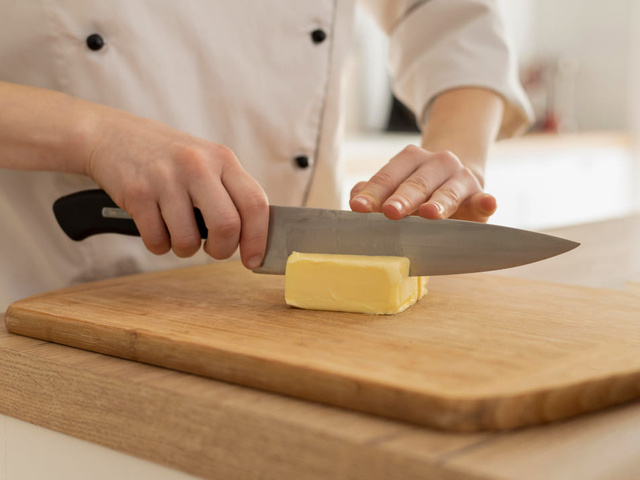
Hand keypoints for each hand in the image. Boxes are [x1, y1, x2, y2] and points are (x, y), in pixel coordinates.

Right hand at [85, 109, 268, 268]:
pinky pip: (157, 240)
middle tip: (213, 250)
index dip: (259, 238)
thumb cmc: (169, 158)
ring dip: (185, 249)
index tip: (254, 259)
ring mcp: (166, 178)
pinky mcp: (137, 193)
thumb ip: (231, 192)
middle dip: (222, 250)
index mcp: (223, 159)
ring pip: (188, 240)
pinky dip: (159, 245)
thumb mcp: (207, 161)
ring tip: (179, 235)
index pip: (255, 203)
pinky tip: (157, 227)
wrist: (113, 135)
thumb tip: (255, 237)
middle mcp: (197, 165)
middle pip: (227, 226)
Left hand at [349, 145, 496, 222]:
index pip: (388, 177)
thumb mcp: (395, 188)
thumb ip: (373, 193)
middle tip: (390, 212)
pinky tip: (487, 204)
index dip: (372, 193)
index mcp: (409, 159)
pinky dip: (485, 202)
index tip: (358, 208)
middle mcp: (436, 163)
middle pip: (416, 183)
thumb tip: (355, 198)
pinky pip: (483, 199)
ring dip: (439, 203)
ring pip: (448, 191)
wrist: (456, 183)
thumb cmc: (417, 191)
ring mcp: (460, 178)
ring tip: (429, 214)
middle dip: (403, 198)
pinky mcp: (479, 196)